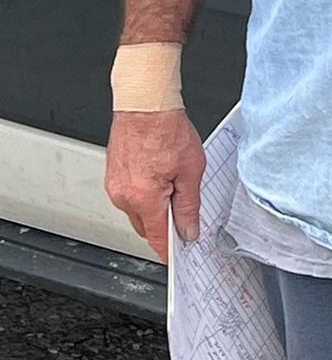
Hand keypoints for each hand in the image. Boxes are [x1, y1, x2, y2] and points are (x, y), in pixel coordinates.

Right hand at [105, 109, 205, 259]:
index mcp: (143, 198)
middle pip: (146, 226)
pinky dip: (144, 194)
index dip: (169, 250)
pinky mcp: (112, 175)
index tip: (178, 255)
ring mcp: (114, 185)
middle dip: (164, 225)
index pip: (157, 238)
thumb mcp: (191, 171)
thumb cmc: (167, 130)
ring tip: (172, 183)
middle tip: (184, 212)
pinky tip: (158, 176)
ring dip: (153, 208)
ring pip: (136, 211)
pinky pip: (129, 196)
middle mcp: (123, 195)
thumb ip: (189, 206)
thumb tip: (189, 230)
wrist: (145, 104)